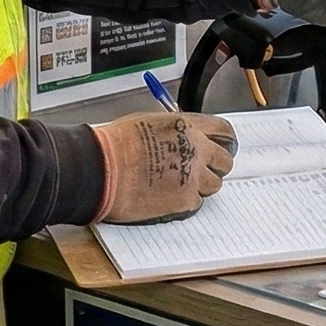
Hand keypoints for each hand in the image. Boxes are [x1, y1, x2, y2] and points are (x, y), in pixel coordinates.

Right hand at [91, 111, 236, 223]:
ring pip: (214, 184)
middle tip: (201, 171)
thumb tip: (183, 138)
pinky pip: (197, 202)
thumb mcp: (148, 123)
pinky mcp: (185, 200)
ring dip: (201, 185)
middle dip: (215, 166)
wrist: (100, 170)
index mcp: (186, 125)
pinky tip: (167, 197)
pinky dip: (186, 202)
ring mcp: (192, 176)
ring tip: (178, 185)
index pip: (223, 130)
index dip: (223, 141)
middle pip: (225, 160)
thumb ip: (174, 131)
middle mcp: (195, 148)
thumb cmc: (114, 146)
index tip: (222, 147)